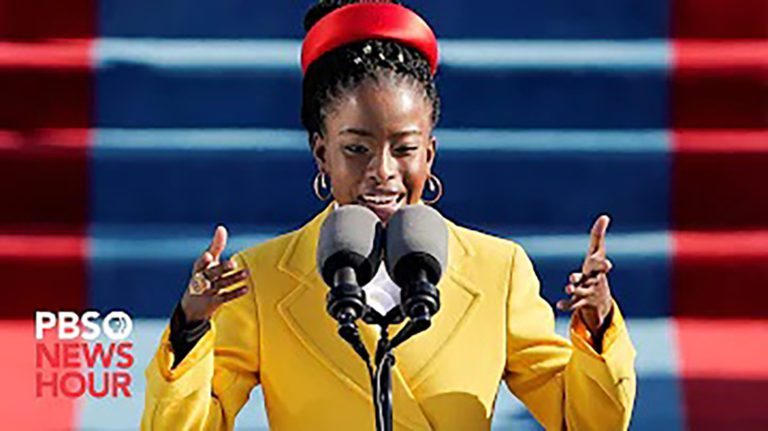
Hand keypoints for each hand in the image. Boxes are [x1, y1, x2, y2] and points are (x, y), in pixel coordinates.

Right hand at [180, 226, 249, 321]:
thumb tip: (221, 228)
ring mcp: (208, 292)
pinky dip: (235, 293)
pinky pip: (225, 297)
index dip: (204, 261)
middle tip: (233, 263)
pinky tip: (246, 288)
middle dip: (221, 268)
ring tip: (246, 273)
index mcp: (199, 269)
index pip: (200, 264)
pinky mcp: (214, 302)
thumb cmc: (203, 276)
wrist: (192, 306)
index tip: (208, 256)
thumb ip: (216, 245)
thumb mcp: (207, 262)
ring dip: (233, 279)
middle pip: (211, 274)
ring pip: (220, 285)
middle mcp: (202, 280)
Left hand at [556, 215, 613, 335]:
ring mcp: (587, 292)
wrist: (601, 301)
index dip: (604, 266)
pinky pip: (572, 305)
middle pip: (594, 280)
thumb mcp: (597, 254)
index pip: (602, 266)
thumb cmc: (596, 271)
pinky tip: (558, 305)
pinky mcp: (579, 302)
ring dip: (574, 289)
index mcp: (598, 270)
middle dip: (590, 279)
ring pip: (581, 292)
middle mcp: (594, 281)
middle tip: (581, 275)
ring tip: (568, 287)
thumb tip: (605, 216)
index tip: (608, 265)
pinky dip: (566, 305)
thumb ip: (598, 235)